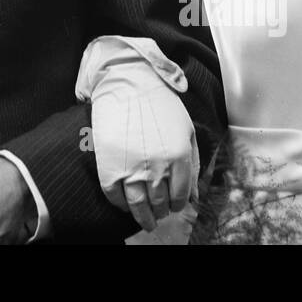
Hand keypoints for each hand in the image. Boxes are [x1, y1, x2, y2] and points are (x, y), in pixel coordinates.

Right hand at [90, 60, 198, 230]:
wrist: (127, 82)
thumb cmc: (160, 104)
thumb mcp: (186, 131)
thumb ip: (193, 166)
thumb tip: (193, 198)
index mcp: (179, 157)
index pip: (180, 196)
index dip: (177, 205)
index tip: (173, 206)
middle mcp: (157, 166)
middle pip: (160, 204)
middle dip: (161, 212)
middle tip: (158, 213)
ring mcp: (131, 167)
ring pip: (138, 206)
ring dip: (143, 216)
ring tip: (145, 219)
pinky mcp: (108, 165)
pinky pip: (114, 196)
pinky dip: (120, 205)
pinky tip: (125, 204)